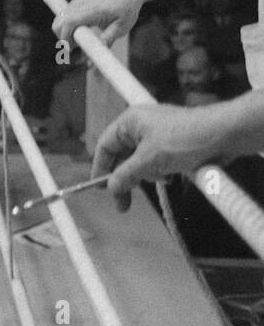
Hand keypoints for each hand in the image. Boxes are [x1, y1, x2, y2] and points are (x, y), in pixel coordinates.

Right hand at [51, 0, 141, 47]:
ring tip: (79, 43)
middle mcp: (80, 5)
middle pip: (58, 23)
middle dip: (62, 39)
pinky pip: (63, 19)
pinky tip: (80, 35)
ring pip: (58, 22)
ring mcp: (75, 4)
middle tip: (76, 48)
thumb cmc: (126, 9)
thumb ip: (108, 38)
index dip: (65, 38)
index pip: (68, 23)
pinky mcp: (74, 5)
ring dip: (64, 35)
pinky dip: (66, 29)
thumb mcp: (122, 26)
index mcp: (93, 10)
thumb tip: (99, 51)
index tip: (71, 50)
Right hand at [92, 103, 221, 210]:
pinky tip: (171, 176)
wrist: (224, 134)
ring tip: (162, 178)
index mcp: (129, 121)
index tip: (100, 189)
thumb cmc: (184, 140)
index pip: (105, 146)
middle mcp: (141, 126)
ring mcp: (159, 135)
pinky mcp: (175, 145)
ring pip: (141, 162)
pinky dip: (161, 172)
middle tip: (124, 203)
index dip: (100, 168)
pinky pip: (158, 162)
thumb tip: (111, 188)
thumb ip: (126, 175)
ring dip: (148, 174)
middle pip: (123, 156)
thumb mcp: (150, 159)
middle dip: (127, 178)